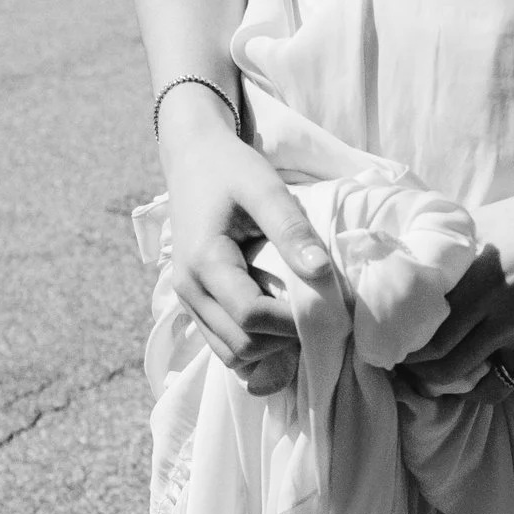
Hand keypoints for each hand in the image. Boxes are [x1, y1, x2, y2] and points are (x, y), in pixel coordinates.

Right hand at [159, 88, 331, 395]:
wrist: (192, 159)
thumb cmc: (231, 169)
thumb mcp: (264, 187)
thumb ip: (291, 229)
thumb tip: (322, 272)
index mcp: (204, 262)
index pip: (251, 317)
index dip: (291, 323)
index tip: (325, 307)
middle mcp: (189, 289)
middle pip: (241, 346)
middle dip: (283, 340)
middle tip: (317, 317)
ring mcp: (187, 300)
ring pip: (231, 354)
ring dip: (268, 348)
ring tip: (297, 320)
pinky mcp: (194, 303)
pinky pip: (223, 344)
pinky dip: (252, 344)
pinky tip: (277, 323)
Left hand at [403, 176, 513, 399]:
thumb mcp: (486, 221)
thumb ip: (447, 245)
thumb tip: (406, 253)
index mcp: (481, 281)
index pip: (427, 334)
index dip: (402, 347)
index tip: (389, 344)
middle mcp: (504, 316)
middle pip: (444, 366)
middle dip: (417, 371)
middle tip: (403, 366)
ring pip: (476, 385)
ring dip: (448, 386)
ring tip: (433, 378)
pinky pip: (511, 386)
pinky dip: (487, 387)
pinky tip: (475, 377)